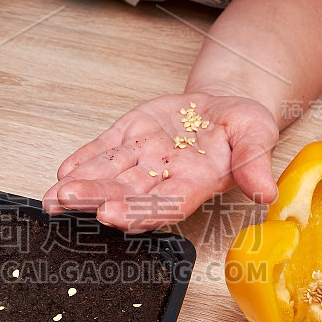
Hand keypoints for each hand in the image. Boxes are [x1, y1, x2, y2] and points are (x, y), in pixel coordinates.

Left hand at [42, 93, 278, 231]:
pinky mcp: (128, 138)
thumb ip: (256, 162)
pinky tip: (63, 171)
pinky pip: (102, 151)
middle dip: (98, 198)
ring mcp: (142, 159)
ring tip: (54, 198)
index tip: (115, 217)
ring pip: (108, 175)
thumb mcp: (258, 135)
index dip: (139, 212)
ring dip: (81, 186)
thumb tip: (266, 193)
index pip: (165, 203)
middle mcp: (163, 177)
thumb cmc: (242, 126)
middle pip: (127, 193)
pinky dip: (83, 160)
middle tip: (70, 202)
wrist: (223, 104)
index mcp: (195, 183)